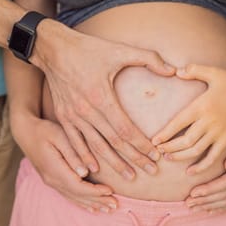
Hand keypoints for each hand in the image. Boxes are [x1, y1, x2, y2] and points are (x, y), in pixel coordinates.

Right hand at [11, 112, 117, 212]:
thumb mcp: (60, 136)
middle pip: (77, 196)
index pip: (78, 187)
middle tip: (115, 205)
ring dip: (91, 204)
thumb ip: (73, 153)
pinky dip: (81, 202)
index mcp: (54, 170)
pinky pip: (68, 195)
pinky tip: (92, 207)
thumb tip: (85, 172)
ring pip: (73, 198)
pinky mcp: (52, 180)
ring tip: (108, 209)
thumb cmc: (45, 130)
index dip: (95, 191)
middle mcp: (52, 180)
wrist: (25, 132)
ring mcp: (50, 182)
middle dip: (97, 201)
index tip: (111, 191)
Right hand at [33, 22, 175, 179]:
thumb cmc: (88, 49)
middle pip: (114, 143)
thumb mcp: (118, 50)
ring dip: (113, 163)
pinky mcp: (63, 117)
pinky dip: (85, 157)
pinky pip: (75, 143)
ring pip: (96, 147)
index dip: (142, 144)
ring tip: (129, 176)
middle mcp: (86, 111)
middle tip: (151, 171)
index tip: (156, 154)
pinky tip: (94, 169)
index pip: (126, 129)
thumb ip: (148, 58)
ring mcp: (73, 116)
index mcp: (101, 97)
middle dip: (134, 159)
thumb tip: (172, 69)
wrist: (53, 49)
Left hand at [152, 64, 225, 173]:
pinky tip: (191, 171)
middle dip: (169, 147)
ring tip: (168, 158)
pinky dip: (201, 166)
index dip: (165, 133)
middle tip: (158, 151)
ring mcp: (217, 134)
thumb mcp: (216, 73)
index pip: (178, 122)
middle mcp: (208, 122)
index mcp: (202, 106)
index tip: (154, 140)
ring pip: (195, 150)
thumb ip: (196, 70)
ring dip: (180, 156)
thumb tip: (178, 71)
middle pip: (185, 140)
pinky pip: (212, 157)